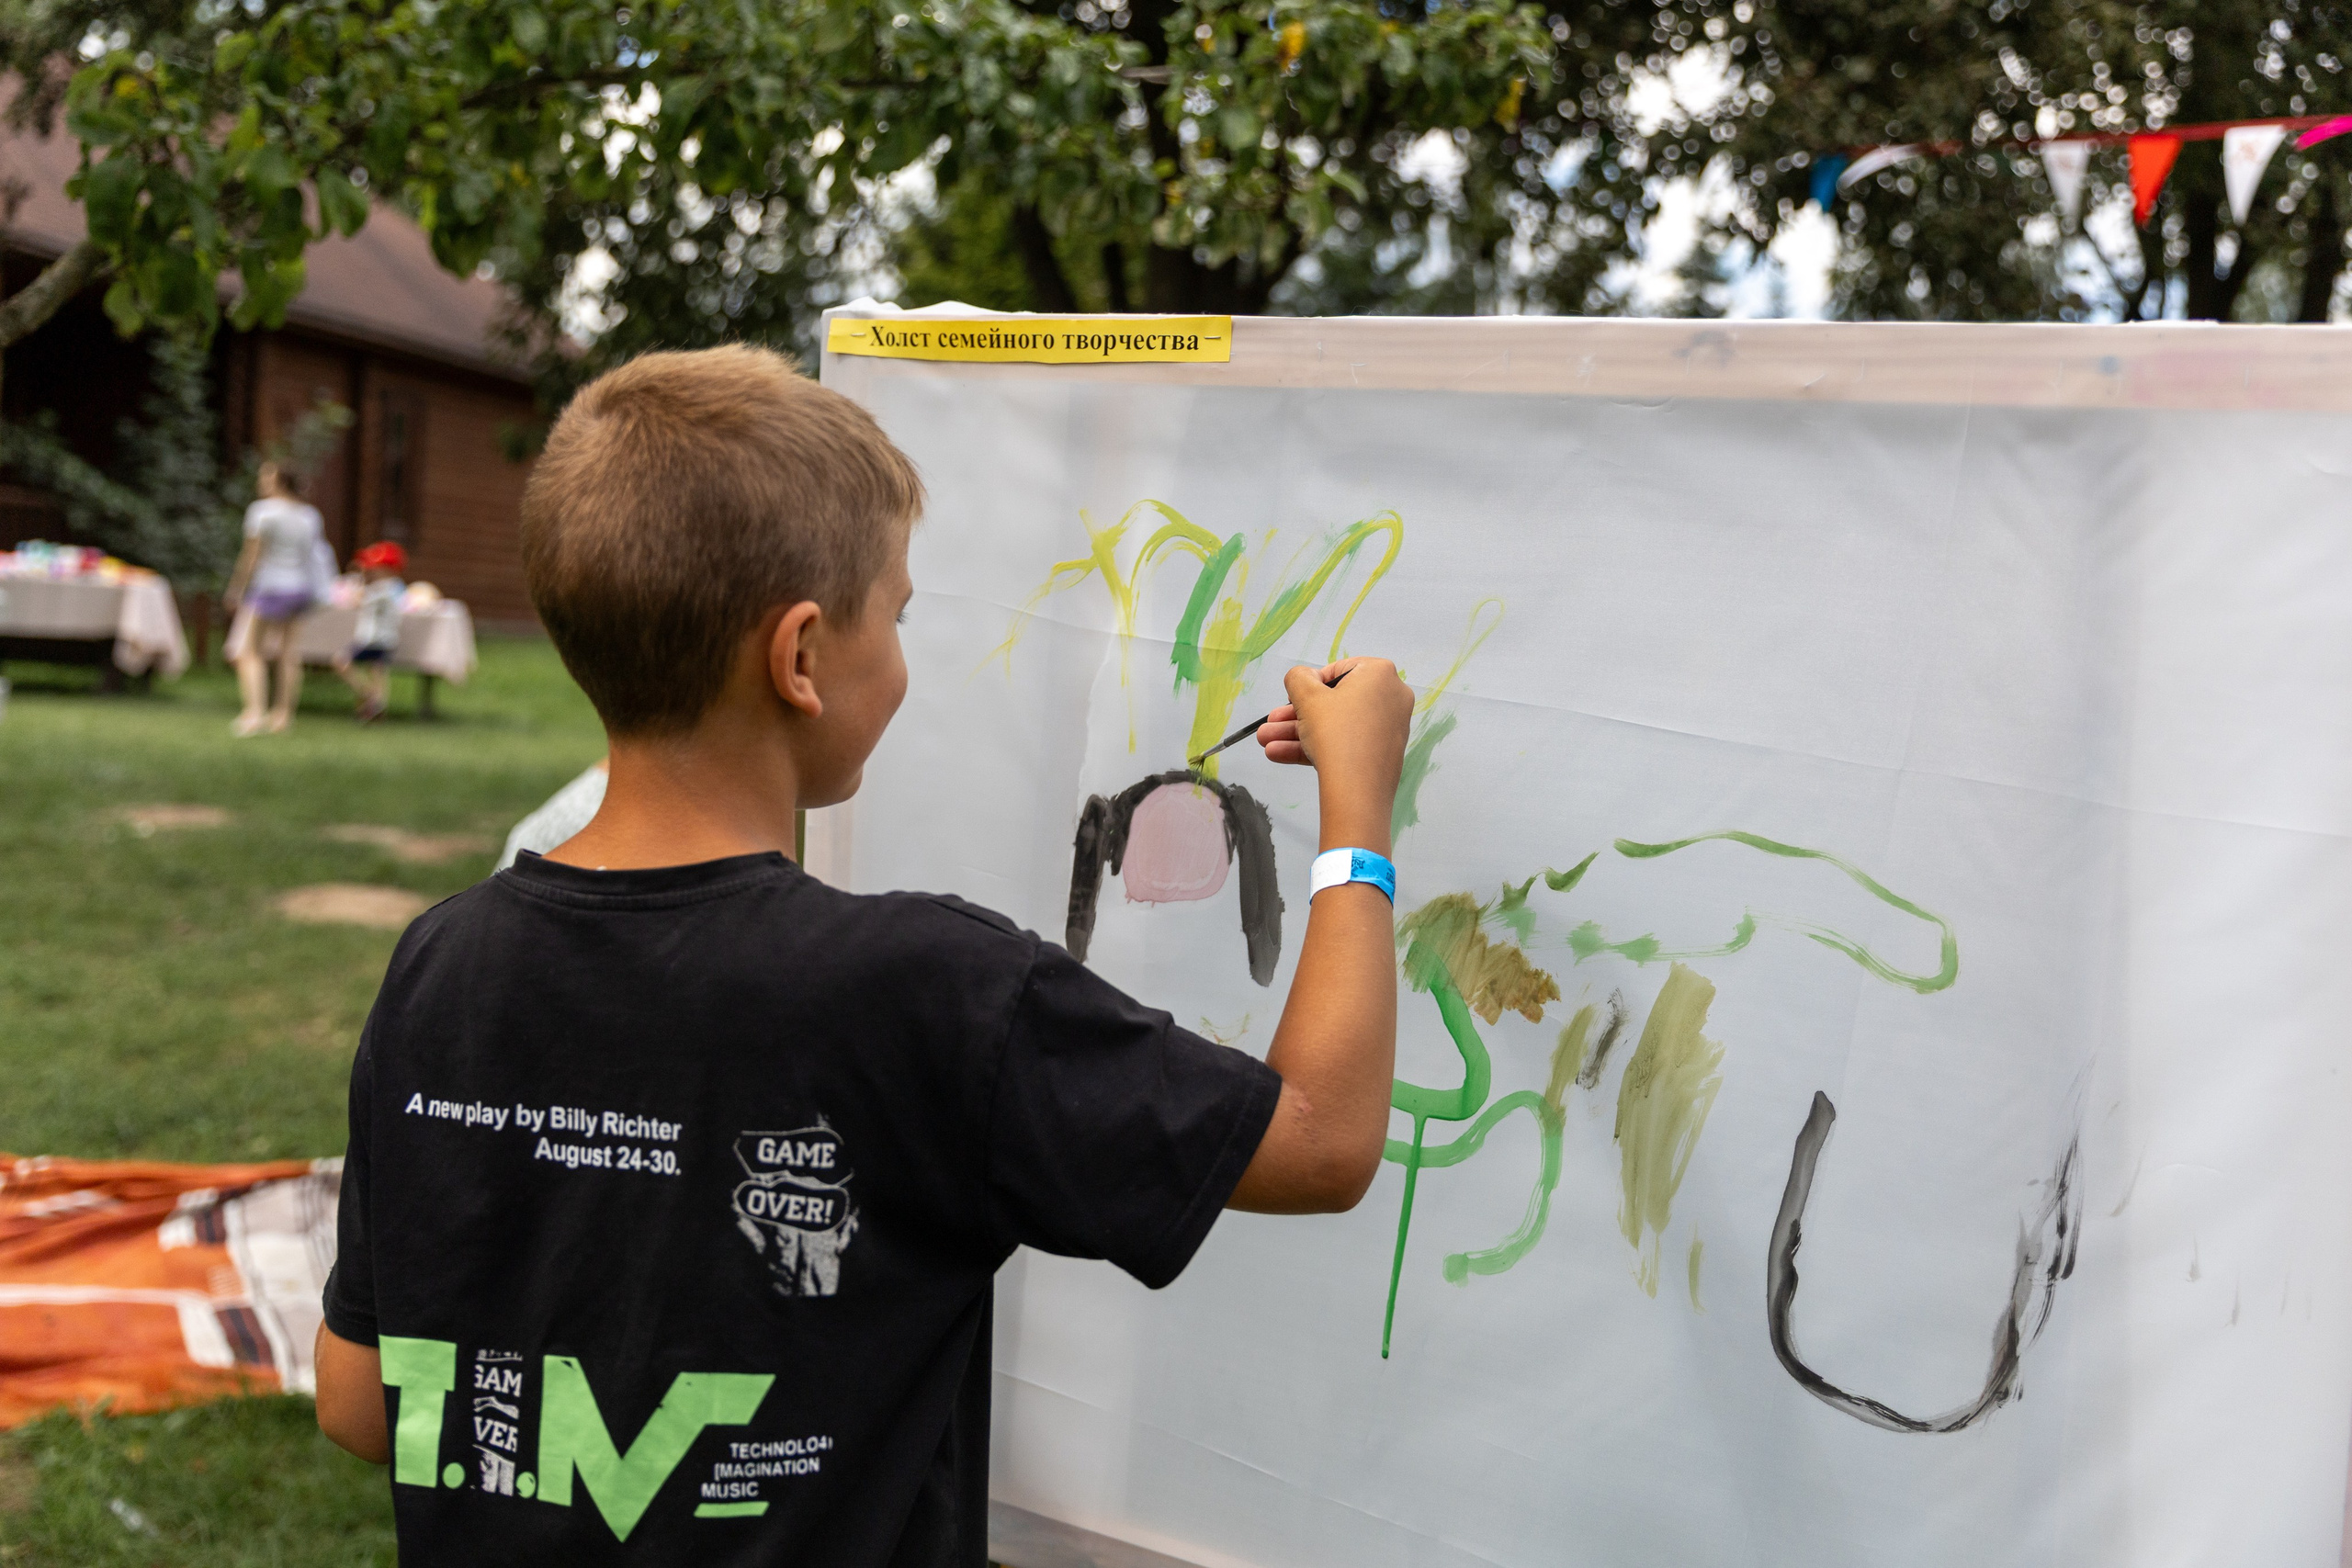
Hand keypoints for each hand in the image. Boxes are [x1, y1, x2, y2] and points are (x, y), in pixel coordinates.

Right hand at [1256, 656, 1412, 850]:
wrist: (1357, 790)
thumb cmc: (1336, 732)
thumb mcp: (1307, 697)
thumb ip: (1298, 678)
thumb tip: (1301, 677)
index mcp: (1380, 674)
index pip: (1338, 670)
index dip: (1310, 684)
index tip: (1293, 698)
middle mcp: (1390, 698)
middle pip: (1334, 702)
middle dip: (1295, 714)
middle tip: (1271, 722)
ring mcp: (1388, 729)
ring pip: (1335, 725)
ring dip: (1297, 732)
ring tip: (1265, 742)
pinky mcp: (1380, 754)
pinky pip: (1345, 743)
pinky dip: (1316, 747)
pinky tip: (1279, 754)